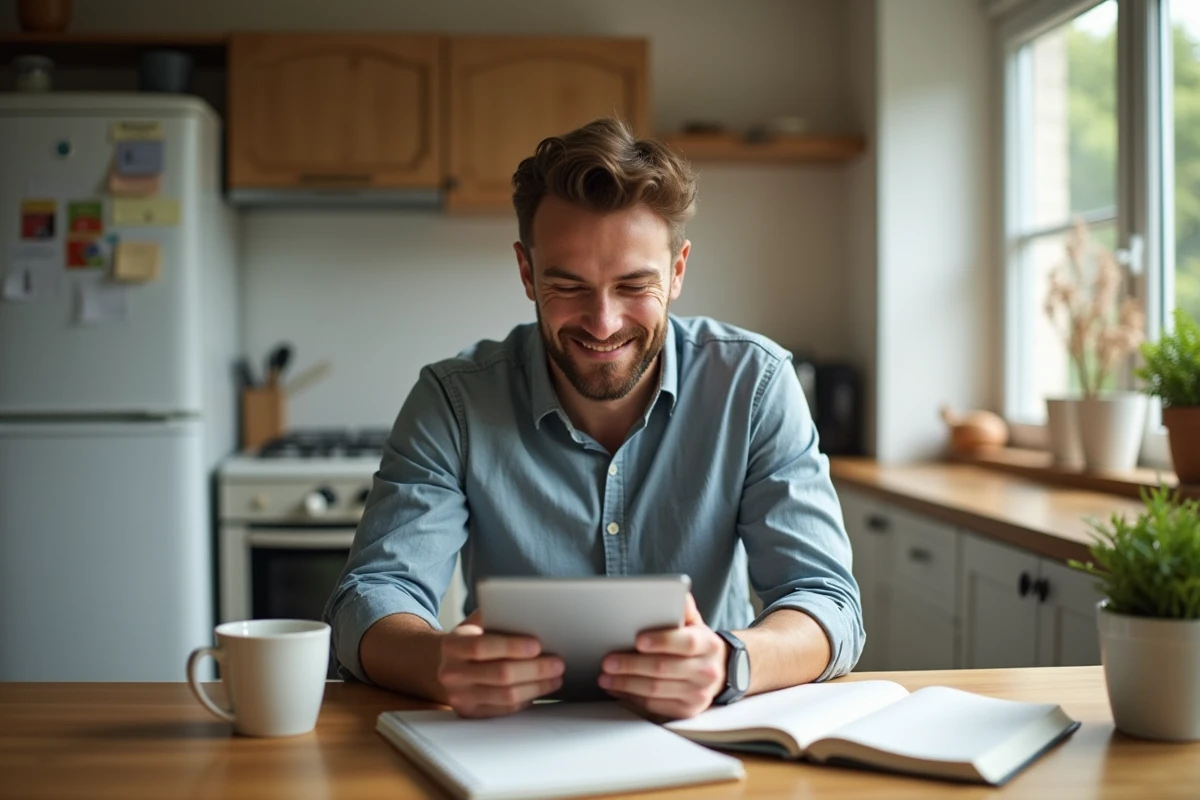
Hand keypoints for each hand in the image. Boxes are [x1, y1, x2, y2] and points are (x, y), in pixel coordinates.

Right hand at [437, 610, 564, 717]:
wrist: (448, 666)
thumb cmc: (471, 641)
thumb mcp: (475, 624)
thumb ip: (495, 616)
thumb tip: (529, 611)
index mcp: (453, 645)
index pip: (481, 646)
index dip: (511, 646)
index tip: (537, 645)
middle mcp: (452, 673)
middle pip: (500, 674)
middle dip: (534, 669)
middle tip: (558, 663)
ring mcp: (460, 697)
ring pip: (506, 696)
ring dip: (536, 686)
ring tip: (556, 677)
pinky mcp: (471, 714)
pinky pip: (505, 709)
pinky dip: (527, 698)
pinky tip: (540, 688)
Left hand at [598, 594, 725, 718]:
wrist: (719, 672)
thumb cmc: (697, 643)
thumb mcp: (695, 622)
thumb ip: (683, 607)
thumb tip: (673, 590)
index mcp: (709, 645)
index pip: (686, 643)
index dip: (662, 641)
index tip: (638, 640)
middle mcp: (706, 671)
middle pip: (664, 669)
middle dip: (632, 665)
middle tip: (607, 661)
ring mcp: (698, 694)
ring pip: (656, 690)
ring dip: (626, 683)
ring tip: (605, 676)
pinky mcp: (687, 711)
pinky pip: (654, 706)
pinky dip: (632, 697)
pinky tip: (617, 689)